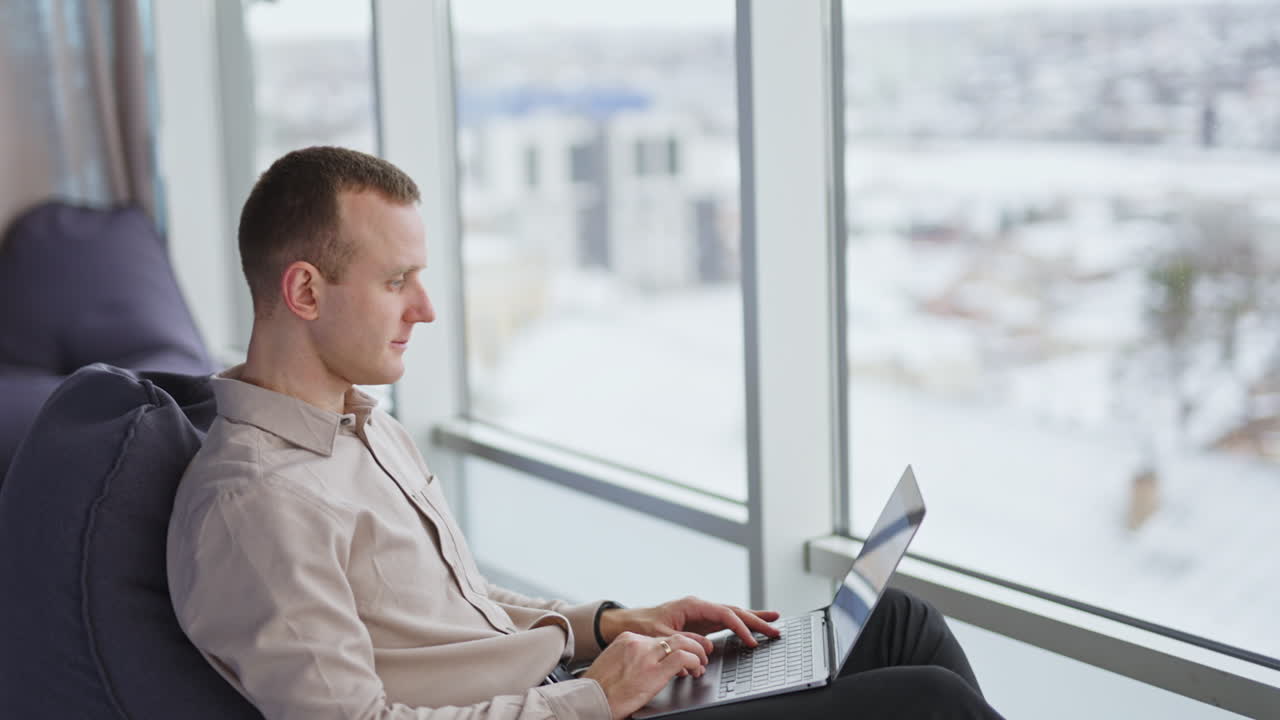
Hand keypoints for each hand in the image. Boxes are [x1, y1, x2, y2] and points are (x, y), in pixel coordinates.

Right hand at [582, 632, 707, 719]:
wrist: (591, 699)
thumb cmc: (599, 689)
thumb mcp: (613, 664)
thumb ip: (630, 659)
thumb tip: (646, 665)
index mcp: (626, 639)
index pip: (659, 637)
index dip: (675, 646)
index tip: (682, 654)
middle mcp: (637, 642)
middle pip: (673, 636)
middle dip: (691, 645)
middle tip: (699, 655)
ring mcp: (646, 655)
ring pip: (682, 642)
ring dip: (696, 652)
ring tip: (701, 662)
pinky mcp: (654, 671)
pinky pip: (683, 658)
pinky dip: (694, 662)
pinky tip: (696, 669)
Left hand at [599, 596, 780, 655]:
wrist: (630, 622)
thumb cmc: (642, 626)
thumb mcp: (660, 635)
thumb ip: (683, 641)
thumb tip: (704, 649)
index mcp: (692, 605)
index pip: (724, 614)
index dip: (740, 628)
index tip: (751, 641)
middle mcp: (699, 606)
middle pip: (734, 611)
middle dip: (756, 619)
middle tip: (776, 627)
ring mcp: (701, 613)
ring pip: (733, 614)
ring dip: (753, 619)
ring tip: (774, 621)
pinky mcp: (701, 622)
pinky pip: (726, 622)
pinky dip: (741, 625)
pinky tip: (752, 628)